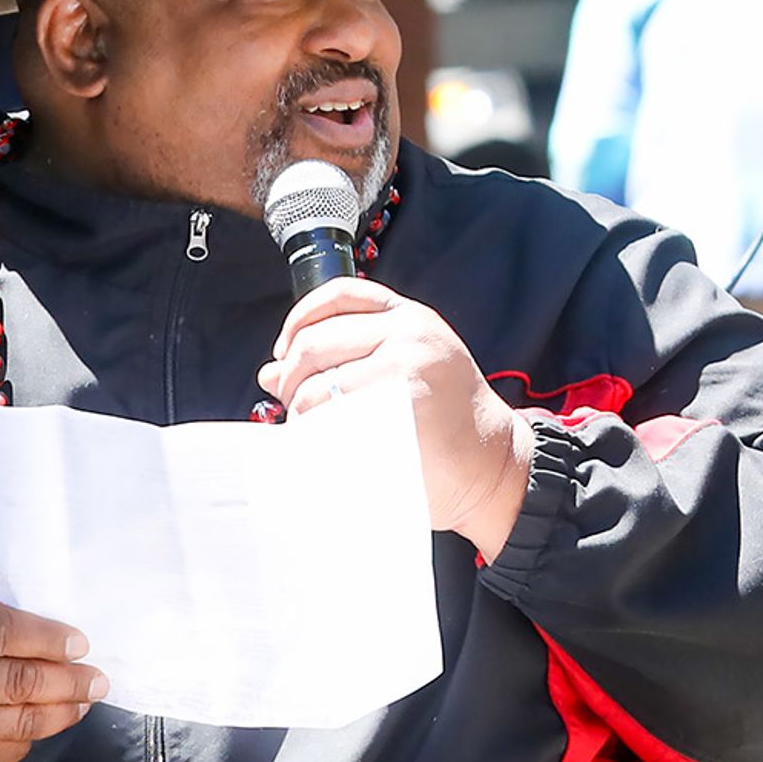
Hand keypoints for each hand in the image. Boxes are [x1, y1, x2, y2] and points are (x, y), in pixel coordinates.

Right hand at [0, 587, 100, 761]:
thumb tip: (51, 638)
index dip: (48, 637)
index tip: (79, 643)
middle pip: (19, 681)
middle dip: (70, 679)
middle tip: (97, 678)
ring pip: (22, 722)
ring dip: (63, 710)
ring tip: (82, 699)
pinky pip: (9, 752)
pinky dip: (31, 734)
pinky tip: (41, 720)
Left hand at [258, 279, 535, 556]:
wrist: (491, 466)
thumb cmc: (443, 425)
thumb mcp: (402, 372)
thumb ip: (344, 361)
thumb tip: (270, 372)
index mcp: (409, 318)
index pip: (339, 295)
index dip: (298, 321)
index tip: (283, 352)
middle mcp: (410, 332)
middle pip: (313, 343)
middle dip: (289, 379)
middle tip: (291, 406)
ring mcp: (408, 364)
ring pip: (316, 385)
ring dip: (298, 414)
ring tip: (310, 432)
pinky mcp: (402, 402)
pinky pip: (332, 417)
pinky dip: (315, 435)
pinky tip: (323, 446)